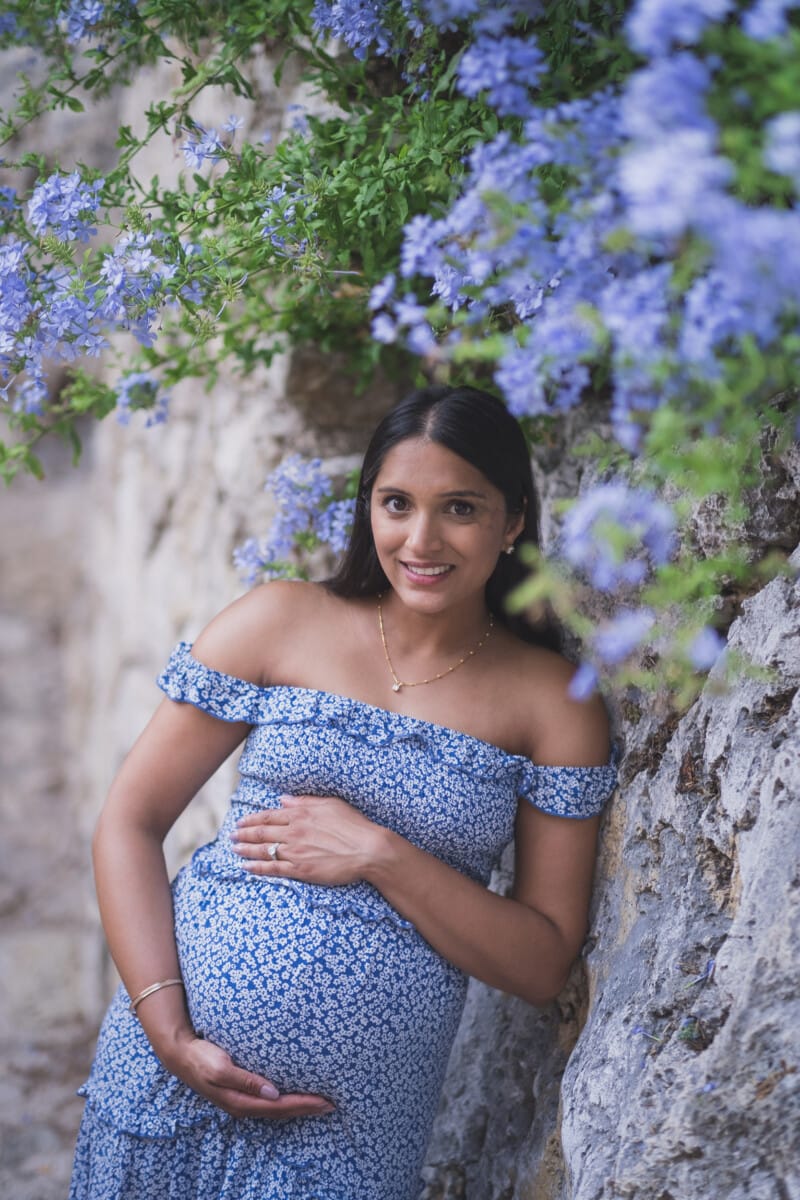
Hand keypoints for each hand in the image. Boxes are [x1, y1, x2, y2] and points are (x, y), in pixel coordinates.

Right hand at [162, 1029, 334, 1119]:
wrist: (181, 1055)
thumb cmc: (201, 1058)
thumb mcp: (221, 1067)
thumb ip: (246, 1080)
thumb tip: (273, 1093)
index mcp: (241, 1101)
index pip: (280, 1106)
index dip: (304, 1105)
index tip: (325, 1101)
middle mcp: (244, 1105)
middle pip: (282, 1112)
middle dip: (307, 1108)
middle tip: (332, 1104)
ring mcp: (242, 1100)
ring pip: (277, 1109)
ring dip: (299, 1106)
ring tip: (319, 1102)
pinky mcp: (241, 1092)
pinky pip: (269, 1101)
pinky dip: (285, 1101)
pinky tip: (294, 1095)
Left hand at [231, 794, 383, 886]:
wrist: (367, 849)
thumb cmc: (353, 825)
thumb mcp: (331, 804)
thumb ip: (305, 801)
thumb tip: (284, 799)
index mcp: (301, 814)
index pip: (269, 815)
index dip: (252, 819)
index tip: (241, 821)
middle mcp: (294, 832)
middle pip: (262, 832)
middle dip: (244, 834)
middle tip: (231, 836)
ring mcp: (296, 852)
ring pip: (263, 850)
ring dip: (246, 849)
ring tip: (234, 849)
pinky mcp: (301, 870)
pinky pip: (273, 869)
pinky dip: (257, 868)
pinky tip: (246, 867)